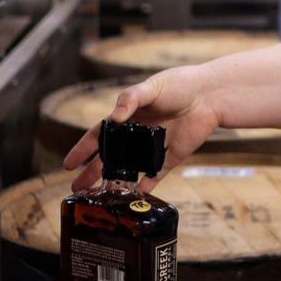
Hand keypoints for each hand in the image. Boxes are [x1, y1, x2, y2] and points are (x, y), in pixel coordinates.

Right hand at [63, 66, 222, 190]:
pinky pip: (155, 174)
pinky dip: (145, 186)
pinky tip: (133, 196)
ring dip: (116, 181)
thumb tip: (113, 118)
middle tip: (77, 188)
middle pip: (111, 156)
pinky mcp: (172, 156)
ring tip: (101, 196)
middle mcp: (138, 133)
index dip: (84, 149)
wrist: (210, 95)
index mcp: (128, 116)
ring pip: (130, 168)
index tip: (69, 164)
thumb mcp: (151, 87)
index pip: (100, 135)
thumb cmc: (179, 84)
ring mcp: (154, 146)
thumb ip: (130, 100)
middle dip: (93, 172)